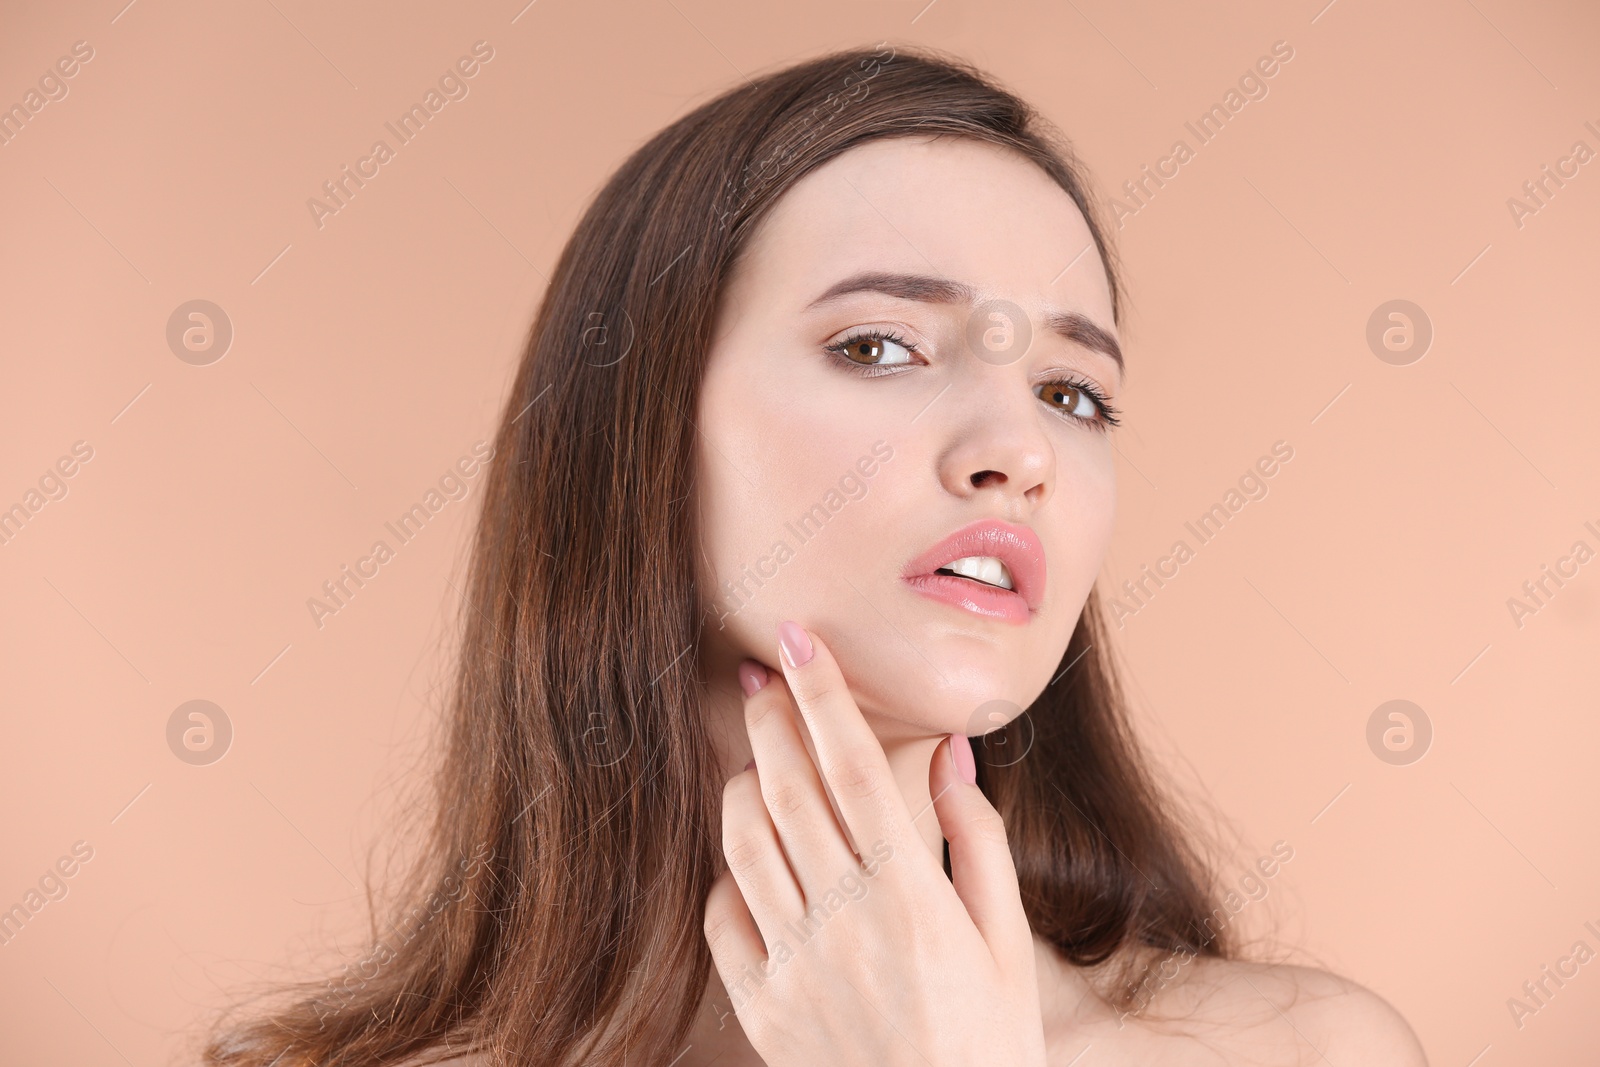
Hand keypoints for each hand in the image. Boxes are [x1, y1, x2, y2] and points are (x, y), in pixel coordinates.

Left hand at [702, 621, 1048, 1066]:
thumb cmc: (987, 1042)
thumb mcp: (1008, 942)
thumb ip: (976, 839)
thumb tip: (947, 752)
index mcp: (909, 898)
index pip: (851, 768)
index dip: (822, 695)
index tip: (799, 640)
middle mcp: (842, 922)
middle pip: (783, 789)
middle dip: (768, 719)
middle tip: (764, 676)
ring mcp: (792, 966)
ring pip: (740, 842)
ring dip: (743, 784)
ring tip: (761, 760)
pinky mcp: (759, 1006)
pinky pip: (722, 914)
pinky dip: (729, 870)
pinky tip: (753, 854)